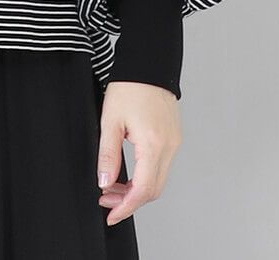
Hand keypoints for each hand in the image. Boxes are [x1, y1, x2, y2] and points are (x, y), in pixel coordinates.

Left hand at [96, 80, 181, 225]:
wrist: (148, 64)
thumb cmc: (129, 86)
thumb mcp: (110, 120)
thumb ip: (107, 154)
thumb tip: (104, 181)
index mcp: (153, 144)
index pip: (142, 190)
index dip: (126, 207)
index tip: (111, 214)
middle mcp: (169, 147)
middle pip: (153, 190)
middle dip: (129, 201)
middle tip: (106, 199)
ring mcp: (174, 143)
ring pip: (158, 180)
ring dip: (136, 189)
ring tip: (112, 186)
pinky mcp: (173, 138)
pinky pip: (161, 167)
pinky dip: (145, 176)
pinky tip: (128, 173)